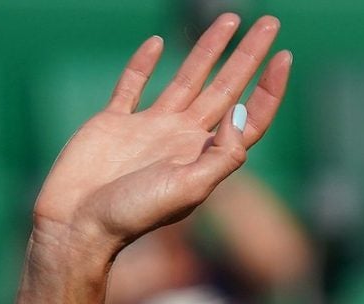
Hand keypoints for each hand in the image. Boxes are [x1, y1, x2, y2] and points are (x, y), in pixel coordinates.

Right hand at [32, 13, 290, 262]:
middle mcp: (181, 139)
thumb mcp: (190, 188)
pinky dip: (143, 63)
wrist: (80, 223)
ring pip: (187, 78)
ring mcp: (149, 129)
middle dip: (249, 57)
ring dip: (209, 50)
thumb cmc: (134, 213)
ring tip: (230, 19)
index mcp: (203, 156)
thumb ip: (223, 155)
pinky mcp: (114, 122)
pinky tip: (156, 43)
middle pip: (226, 89)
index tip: (284, 56)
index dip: (269, 90)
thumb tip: (239, 110)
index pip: (248, 119)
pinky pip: (132, 85)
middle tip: (271, 23)